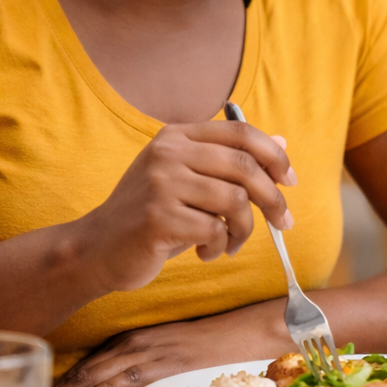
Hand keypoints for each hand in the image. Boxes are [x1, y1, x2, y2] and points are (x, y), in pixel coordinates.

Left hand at [51, 299, 292, 386]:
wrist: (253, 331)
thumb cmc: (218, 341)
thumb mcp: (179, 347)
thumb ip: (151, 360)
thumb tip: (121, 383)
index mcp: (146, 335)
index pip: (99, 353)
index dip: (71, 370)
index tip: (45, 384)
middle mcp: (146, 340)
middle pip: (96, 361)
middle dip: (65, 380)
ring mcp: (159, 351)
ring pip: (107, 369)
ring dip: (76, 386)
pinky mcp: (172, 363)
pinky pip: (132, 377)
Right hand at [68, 120, 294, 294]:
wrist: (96, 248)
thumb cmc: (153, 215)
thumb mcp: (191, 180)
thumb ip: (231, 161)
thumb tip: (282, 141)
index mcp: (178, 136)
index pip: (241, 133)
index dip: (274, 155)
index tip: (290, 180)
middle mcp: (168, 152)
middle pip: (245, 167)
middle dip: (273, 199)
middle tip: (283, 222)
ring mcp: (160, 183)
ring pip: (235, 202)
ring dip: (244, 230)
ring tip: (231, 244)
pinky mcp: (157, 217)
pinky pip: (214, 230)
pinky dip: (220, 246)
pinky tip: (206, 253)